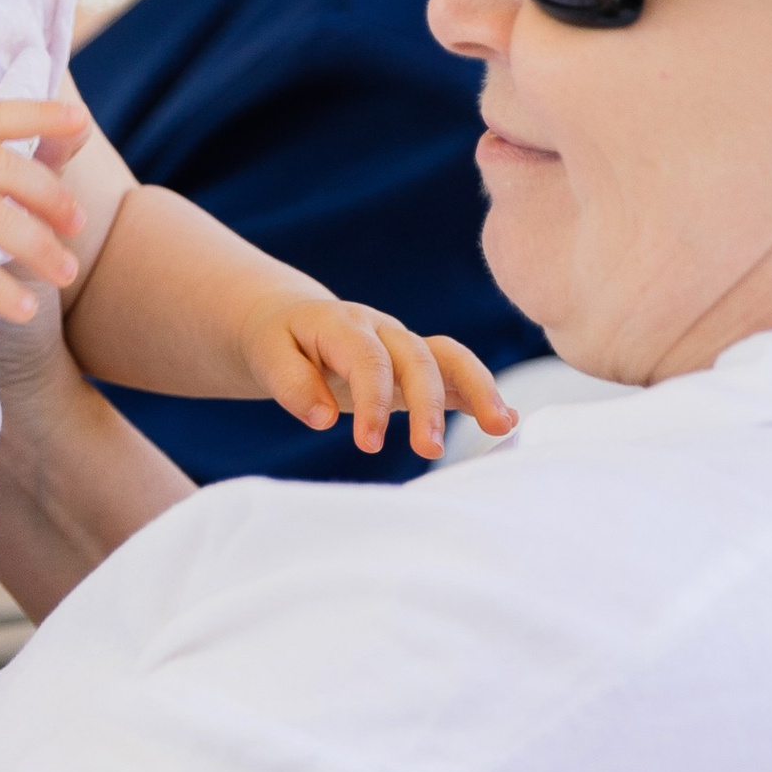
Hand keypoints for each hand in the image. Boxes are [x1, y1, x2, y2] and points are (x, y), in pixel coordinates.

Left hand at [240, 295, 519, 463]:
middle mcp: (382, 330)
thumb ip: (292, 383)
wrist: (291, 321)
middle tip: (430, 450)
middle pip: (418, 358)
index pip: (368, 360)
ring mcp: (405, 345)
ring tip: (501, 425)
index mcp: (343, 325)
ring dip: (477, 389)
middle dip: (429, 404)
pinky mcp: (417, 365)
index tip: (368, 444)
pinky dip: (480, 394)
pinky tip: (504, 421)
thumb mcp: (267, 355)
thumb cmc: (278, 342)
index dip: (371, 400)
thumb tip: (322, 418)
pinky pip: (455, 373)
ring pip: (449, 357)